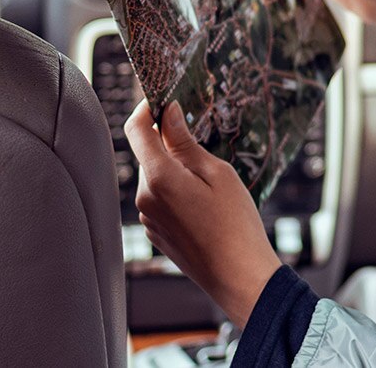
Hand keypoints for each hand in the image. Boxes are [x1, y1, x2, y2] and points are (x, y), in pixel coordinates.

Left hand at [125, 100, 280, 328]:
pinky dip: (177, 194)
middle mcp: (145, 197)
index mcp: (159, 177)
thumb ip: (186, 143)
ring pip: (156, 178)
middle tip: (205, 152)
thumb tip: (169, 115)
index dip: (147, 109)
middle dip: (170, 146)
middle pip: (148, 155)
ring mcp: (149, 218)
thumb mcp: (218, 174)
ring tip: (211, 189)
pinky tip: (204, 208)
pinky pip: (160, 201)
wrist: (239, 276)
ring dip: (176, 172)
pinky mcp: (156, 233)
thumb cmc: (235, 225)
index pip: (136, 130)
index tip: (163, 100)